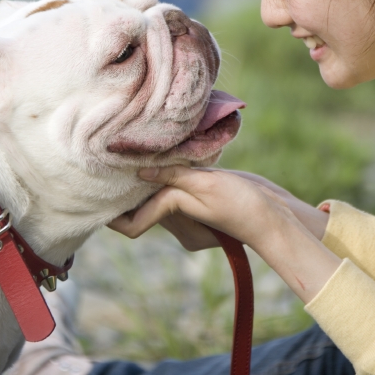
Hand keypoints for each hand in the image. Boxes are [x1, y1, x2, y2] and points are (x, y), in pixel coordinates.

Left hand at [109, 165, 340, 303]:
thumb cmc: (243, 203)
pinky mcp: (199, 200)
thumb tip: (140, 172)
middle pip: (141, 206)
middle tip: (114, 159)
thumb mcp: (207, 185)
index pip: (133, 224)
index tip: (98, 190)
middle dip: (129, 187)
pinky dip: (168, 173)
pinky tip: (168, 154)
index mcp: (177, 223)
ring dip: (149, 176)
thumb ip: (173, 176)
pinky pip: (173, 187)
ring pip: (157, 194)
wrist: (276, 215)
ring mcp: (190, 213)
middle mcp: (179, 222)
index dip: (114, 212)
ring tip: (138, 151)